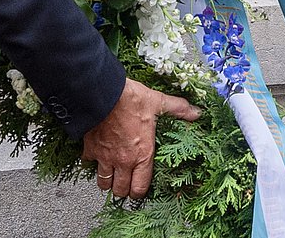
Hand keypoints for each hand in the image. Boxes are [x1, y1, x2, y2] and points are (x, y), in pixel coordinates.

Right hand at [80, 77, 200, 198]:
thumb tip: (196, 112)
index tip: (140, 187)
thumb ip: (178, 109)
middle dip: (124, 189)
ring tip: (112, 175)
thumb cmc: (130, 99)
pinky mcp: (91, 150)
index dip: (140, 192)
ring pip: (103, 183)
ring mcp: (105, 158)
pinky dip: (91, 163)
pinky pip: (88, 165)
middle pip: (121, 191)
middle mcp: (123, 161)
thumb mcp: (159, 102)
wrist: (103, 93)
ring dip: (108, 181)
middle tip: (126, 183)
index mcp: (142, 154)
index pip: (140, 188)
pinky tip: (96, 157)